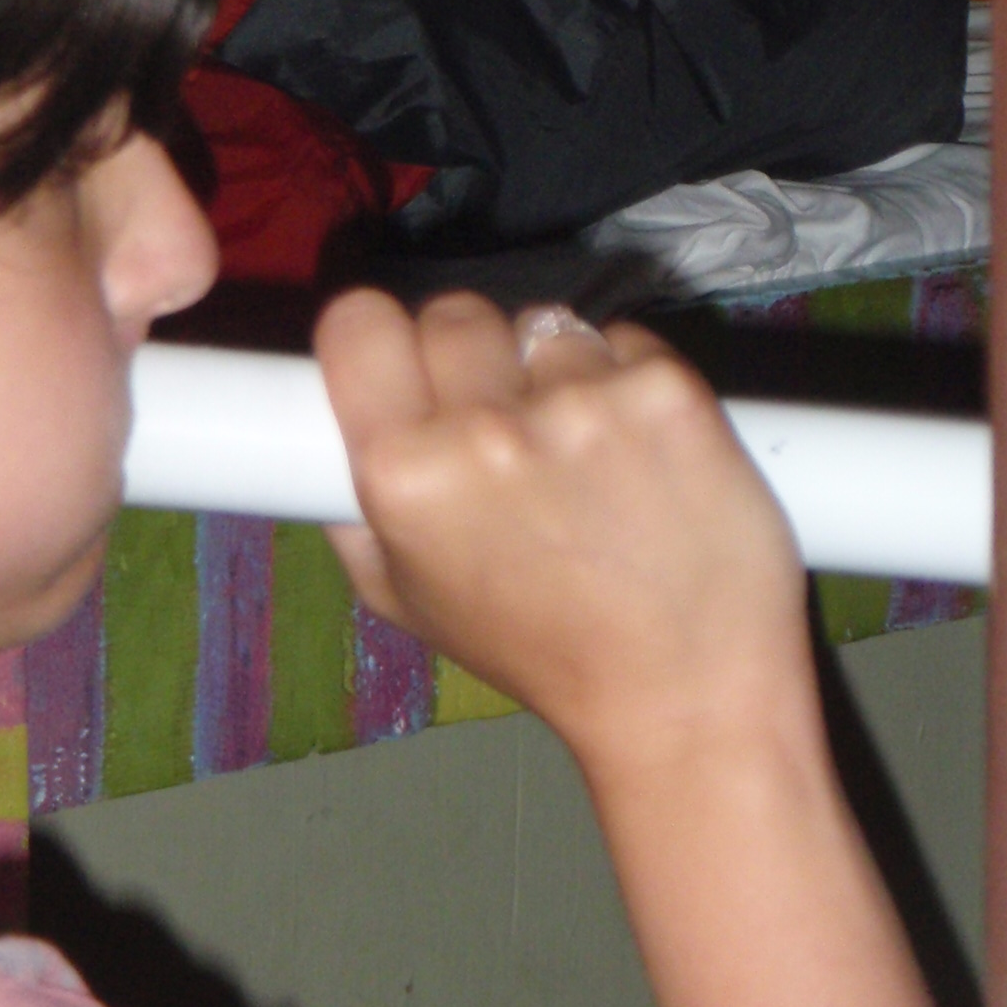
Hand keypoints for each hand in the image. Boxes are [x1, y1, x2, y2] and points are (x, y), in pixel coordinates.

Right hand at [314, 287, 815, 781]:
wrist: (684, 693)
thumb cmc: (542, 650)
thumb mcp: (403, 598)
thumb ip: (351, 503)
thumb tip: (322, 422)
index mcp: (406, 477)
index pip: (358, 323)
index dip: (376, 336)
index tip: (400, 356)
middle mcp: (486, 431)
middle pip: (453, 313)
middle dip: (473, 359)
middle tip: (503, 421)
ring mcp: (582, 404)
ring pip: (540, 326)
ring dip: (554, 371)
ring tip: (584, 451)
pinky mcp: (665, 391)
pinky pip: (619, 339)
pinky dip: (626, 380)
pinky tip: (639, 448)